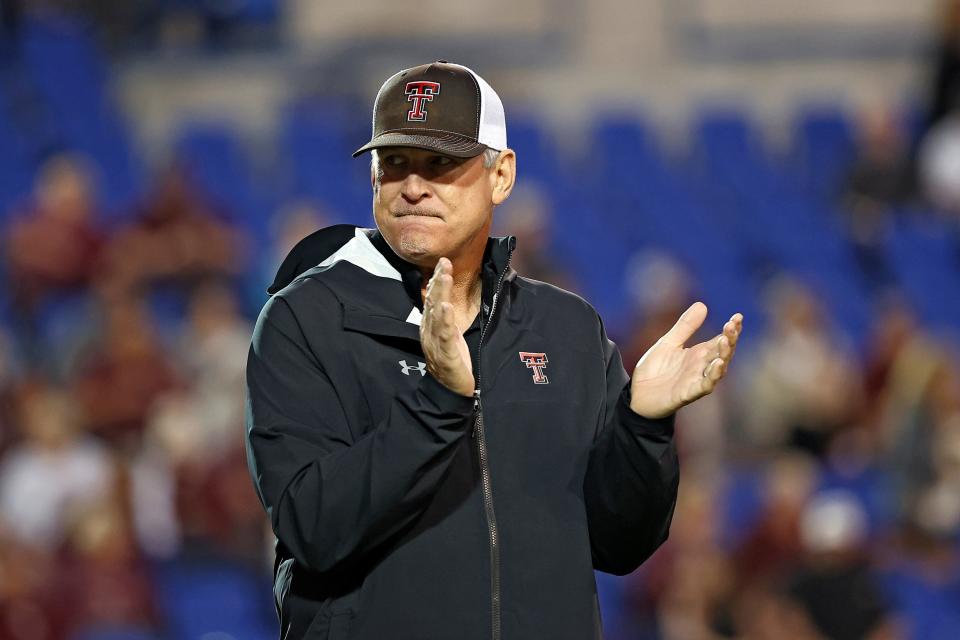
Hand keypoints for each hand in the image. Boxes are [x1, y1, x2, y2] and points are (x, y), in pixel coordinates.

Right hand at [420, 257, 474, 396]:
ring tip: (445, 277)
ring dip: (441, 295)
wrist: (451, 392)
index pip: (433, 300)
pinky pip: (445, 336)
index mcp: (431, 327)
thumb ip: (446, 318)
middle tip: (444, 262)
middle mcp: (430, 333)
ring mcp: (436, 344)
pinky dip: (445, 321)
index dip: (437, 281)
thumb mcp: (449, 336)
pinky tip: (447, 308)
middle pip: (433, 303)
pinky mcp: (446, 356)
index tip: (443, 262)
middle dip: (439, 281)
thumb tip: (446, 297)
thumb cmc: (453, 362)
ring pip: (438, 316)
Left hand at [629, 302, 741, 418]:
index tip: (738, 316)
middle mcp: (702, 366)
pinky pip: (705, 386)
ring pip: (718, 369)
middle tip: (732, 325)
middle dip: (730, 339)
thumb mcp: (668, 342)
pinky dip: (712, 376)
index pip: (720, 340)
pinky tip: (717, 364)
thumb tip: (702, 304)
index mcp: (699, 353)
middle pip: (722, 352)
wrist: (638, 394)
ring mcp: (696, 380)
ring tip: (726, 340)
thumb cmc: (655, 370)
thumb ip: (685, 326)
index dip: (731, 329)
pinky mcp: (687, 393)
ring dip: (724, 355)